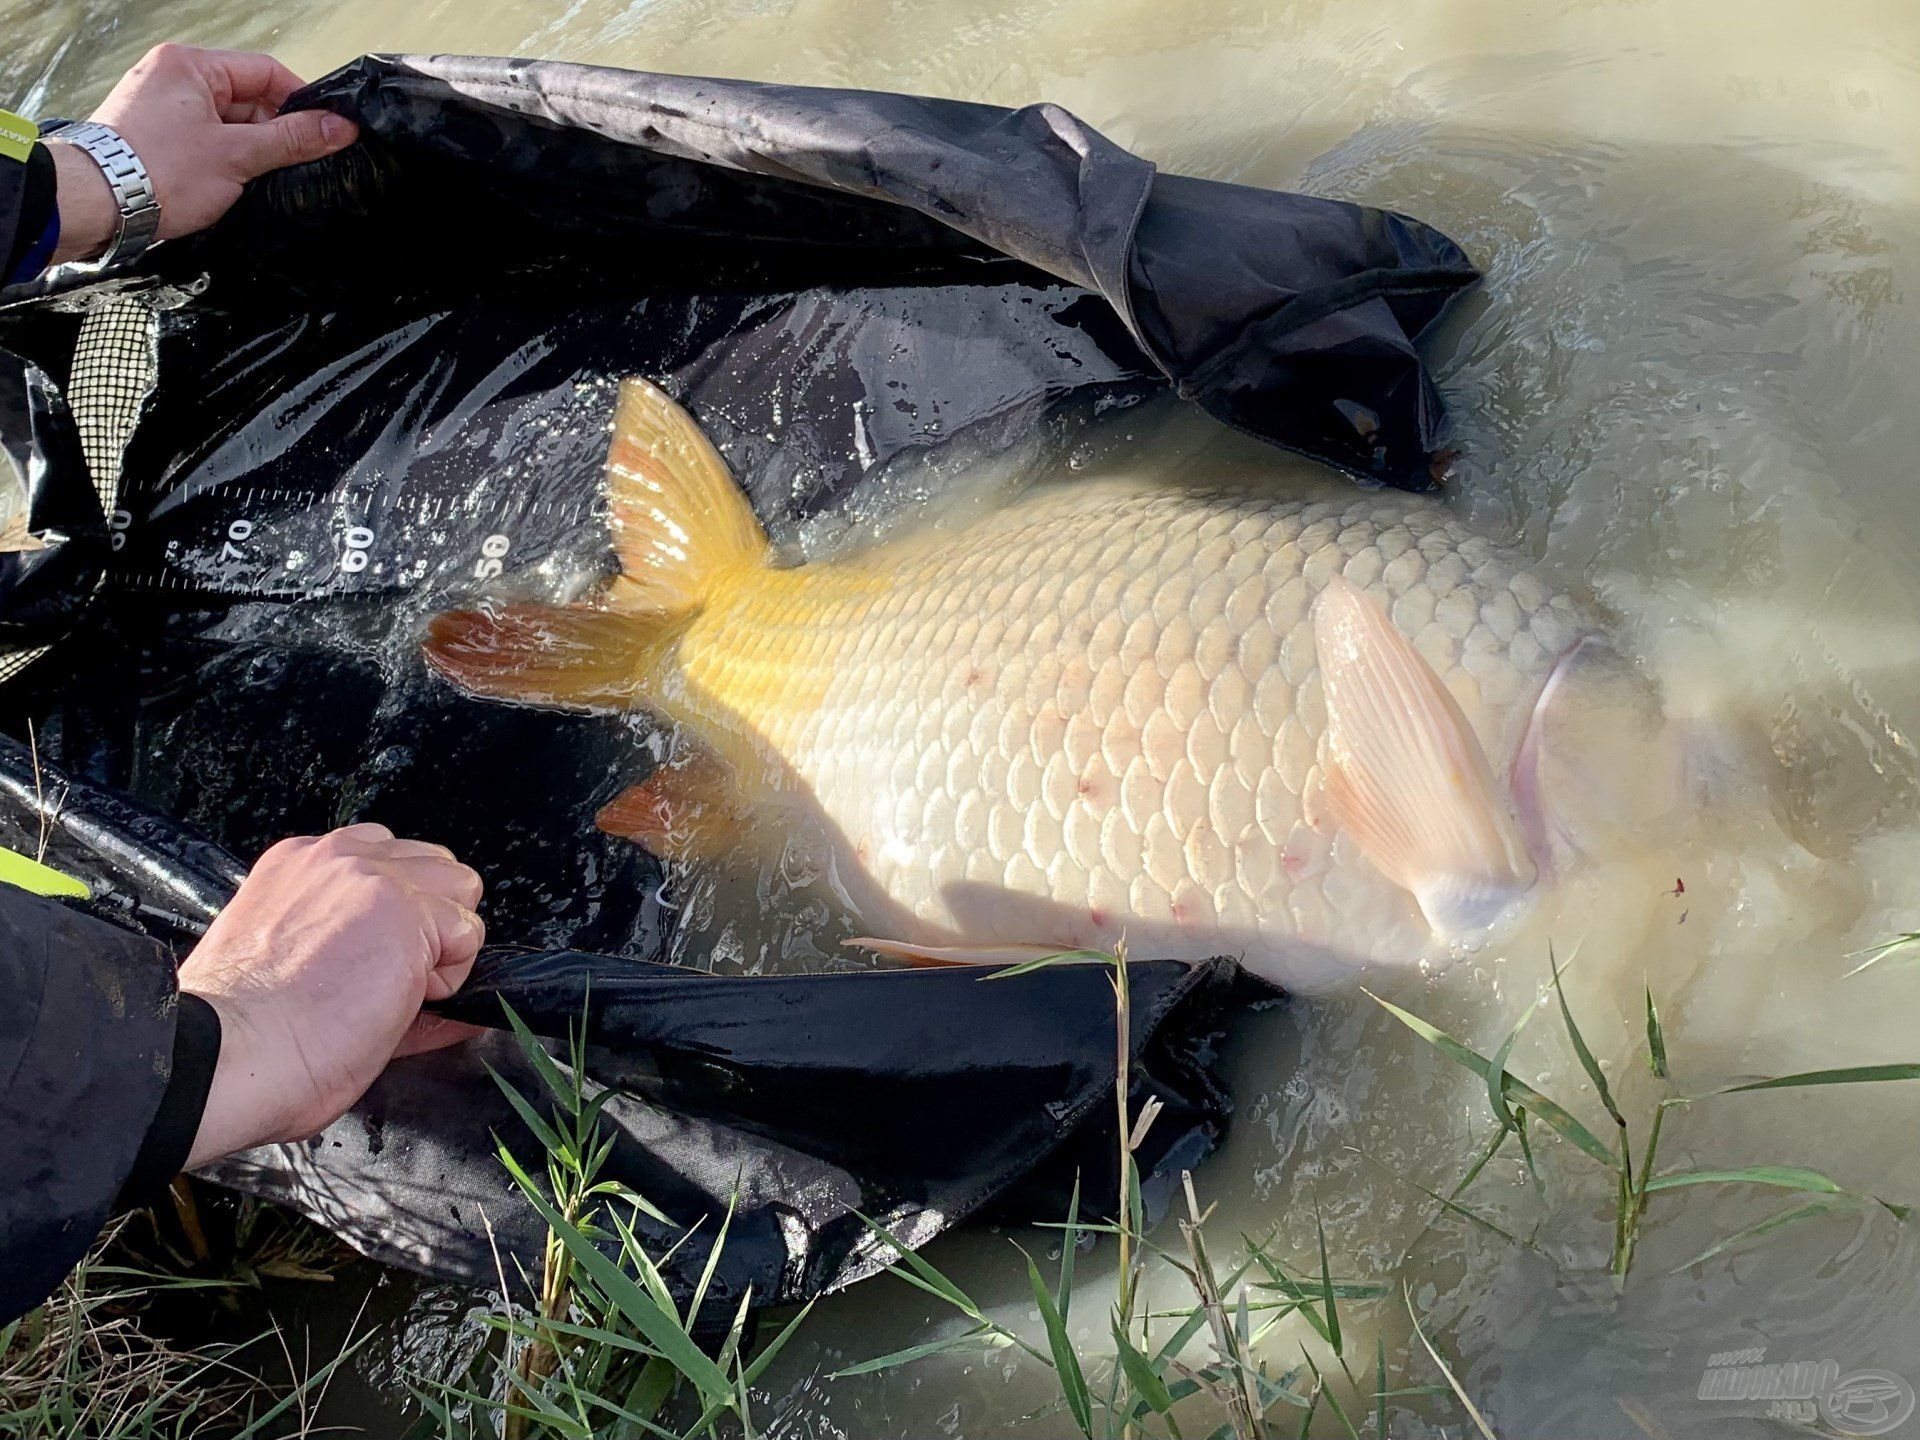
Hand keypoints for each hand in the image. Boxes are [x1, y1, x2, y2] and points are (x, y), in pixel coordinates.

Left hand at [49, 43, 358, 263]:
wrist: (93, 204)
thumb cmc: (158, 172)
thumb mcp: (238, 155)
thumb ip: (293, 139)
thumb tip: (341, 127)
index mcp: (189, 65)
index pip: (264, 71)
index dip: (300, 101)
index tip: (326, 131)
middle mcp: (172, 76)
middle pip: (248, 98)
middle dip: (276, 131)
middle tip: (300, 163)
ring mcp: (161, 105)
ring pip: (228, 122)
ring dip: (251, 149)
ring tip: (262, 178)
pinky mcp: (155, 134)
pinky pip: (206, 137)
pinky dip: (227, 158)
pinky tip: (237, 182)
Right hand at [178, 824, 485, 1167]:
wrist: (227, 1056)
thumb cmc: (246, 1033)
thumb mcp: (293, 961)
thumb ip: (354, 941)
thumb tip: (417, 966)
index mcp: (299, 866)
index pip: (386, 860)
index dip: (398, 915)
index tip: (376, 957)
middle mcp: (337, 858)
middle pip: (434, 867)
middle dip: (430, 922)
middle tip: (388, 979)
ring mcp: (374, 879)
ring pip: (460, 890)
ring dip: (443, 945)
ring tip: (391, 990)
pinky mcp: (407, 913)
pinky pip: (468, 936)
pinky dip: (448, 979)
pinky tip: (393, 1002)